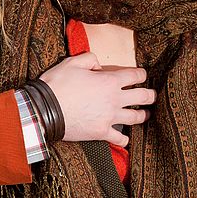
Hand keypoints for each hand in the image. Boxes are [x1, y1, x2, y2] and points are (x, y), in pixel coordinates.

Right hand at [38, 52, 154, 147]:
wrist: (45, 110)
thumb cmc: (57, 85)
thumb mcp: (71, 63)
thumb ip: (89, 58)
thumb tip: (98, 65)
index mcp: (109, 81)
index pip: (135, 76)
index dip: (141, 74)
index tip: (142, 75)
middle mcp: (115, 99)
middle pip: (143, 97)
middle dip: (150, 95)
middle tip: (151, 95)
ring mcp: (110, 117)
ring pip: (136, 117)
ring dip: (143, 115)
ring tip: (144, 114)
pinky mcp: (102, 132)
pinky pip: (120, 138)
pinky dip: (124, 138)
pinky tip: (124, 137)